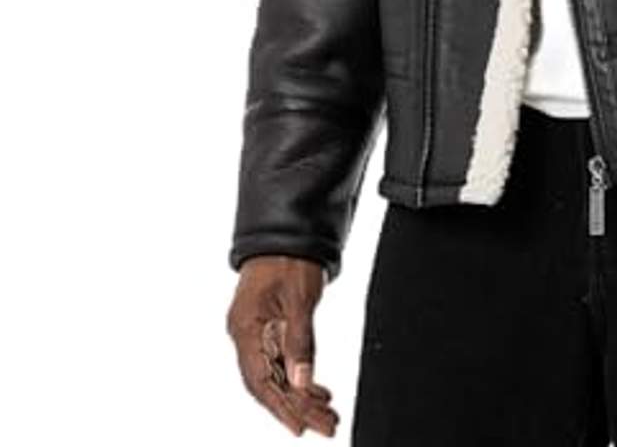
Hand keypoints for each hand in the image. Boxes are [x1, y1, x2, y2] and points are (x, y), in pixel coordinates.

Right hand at [226, 255, 338, 436]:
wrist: (284, 232)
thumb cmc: (288, 258)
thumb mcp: (299, 298)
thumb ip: (300, 340)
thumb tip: (302, 382)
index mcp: (245, 329)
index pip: (261, 380)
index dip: (281, 407)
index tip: (301, 428)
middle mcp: (246, 335)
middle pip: (270, 383)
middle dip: (297, 408)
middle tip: (327, 425)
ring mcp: (256, 332)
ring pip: (277, 374)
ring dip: (301, 395)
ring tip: (327, 413)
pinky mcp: (269, 327)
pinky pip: (282, 360)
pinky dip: (300, 376)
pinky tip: (317, 390)